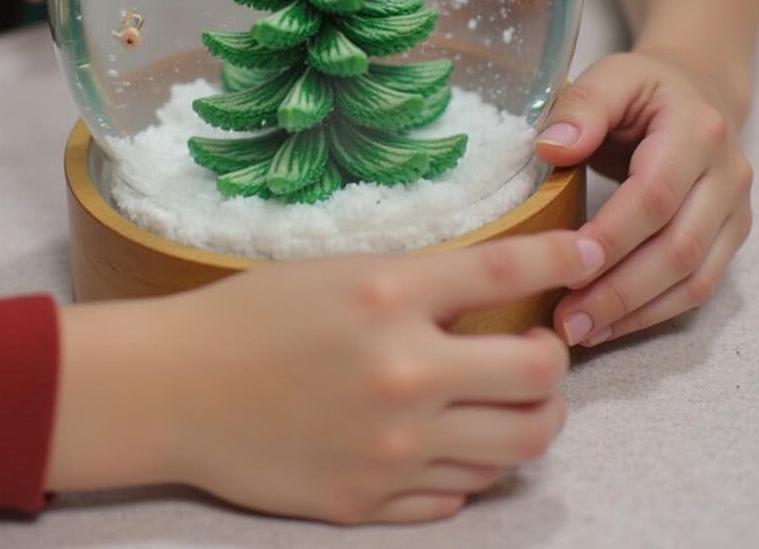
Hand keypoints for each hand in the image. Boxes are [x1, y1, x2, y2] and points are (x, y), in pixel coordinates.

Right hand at [153, 232, 602, 524]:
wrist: (173, 390)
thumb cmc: (249, 316)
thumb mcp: (338, 273)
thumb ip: (420, 284)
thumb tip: (497, 297)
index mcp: (389, 297)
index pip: (510, 270)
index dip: (563, 259)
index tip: (585, 256)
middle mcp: (404, 373)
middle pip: (540, 377)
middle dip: (551, 362)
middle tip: (532, 353)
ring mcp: (393, 448)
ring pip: (519, 446)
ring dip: (528, 419)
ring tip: (502, 403)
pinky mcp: (372, 503)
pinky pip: (462, 495)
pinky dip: (469, 468)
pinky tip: (446, 443)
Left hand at [535, 50, 753, 347]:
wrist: (697, 91)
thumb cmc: (642, 90)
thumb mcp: (608, 77)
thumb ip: (580, 107)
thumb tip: (551, 147)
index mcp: (697, 129)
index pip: (656, 194)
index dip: (613, 234)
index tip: (565, 262)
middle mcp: (728, 173)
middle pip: (678, 246)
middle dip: (619, 289)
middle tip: (565, 319)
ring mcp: (736, 210)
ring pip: (694, 277)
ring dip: (635, 311)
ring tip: (580, 331)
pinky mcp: (731, 237)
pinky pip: (700, 287)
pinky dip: (654, 312)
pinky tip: (609, 326)